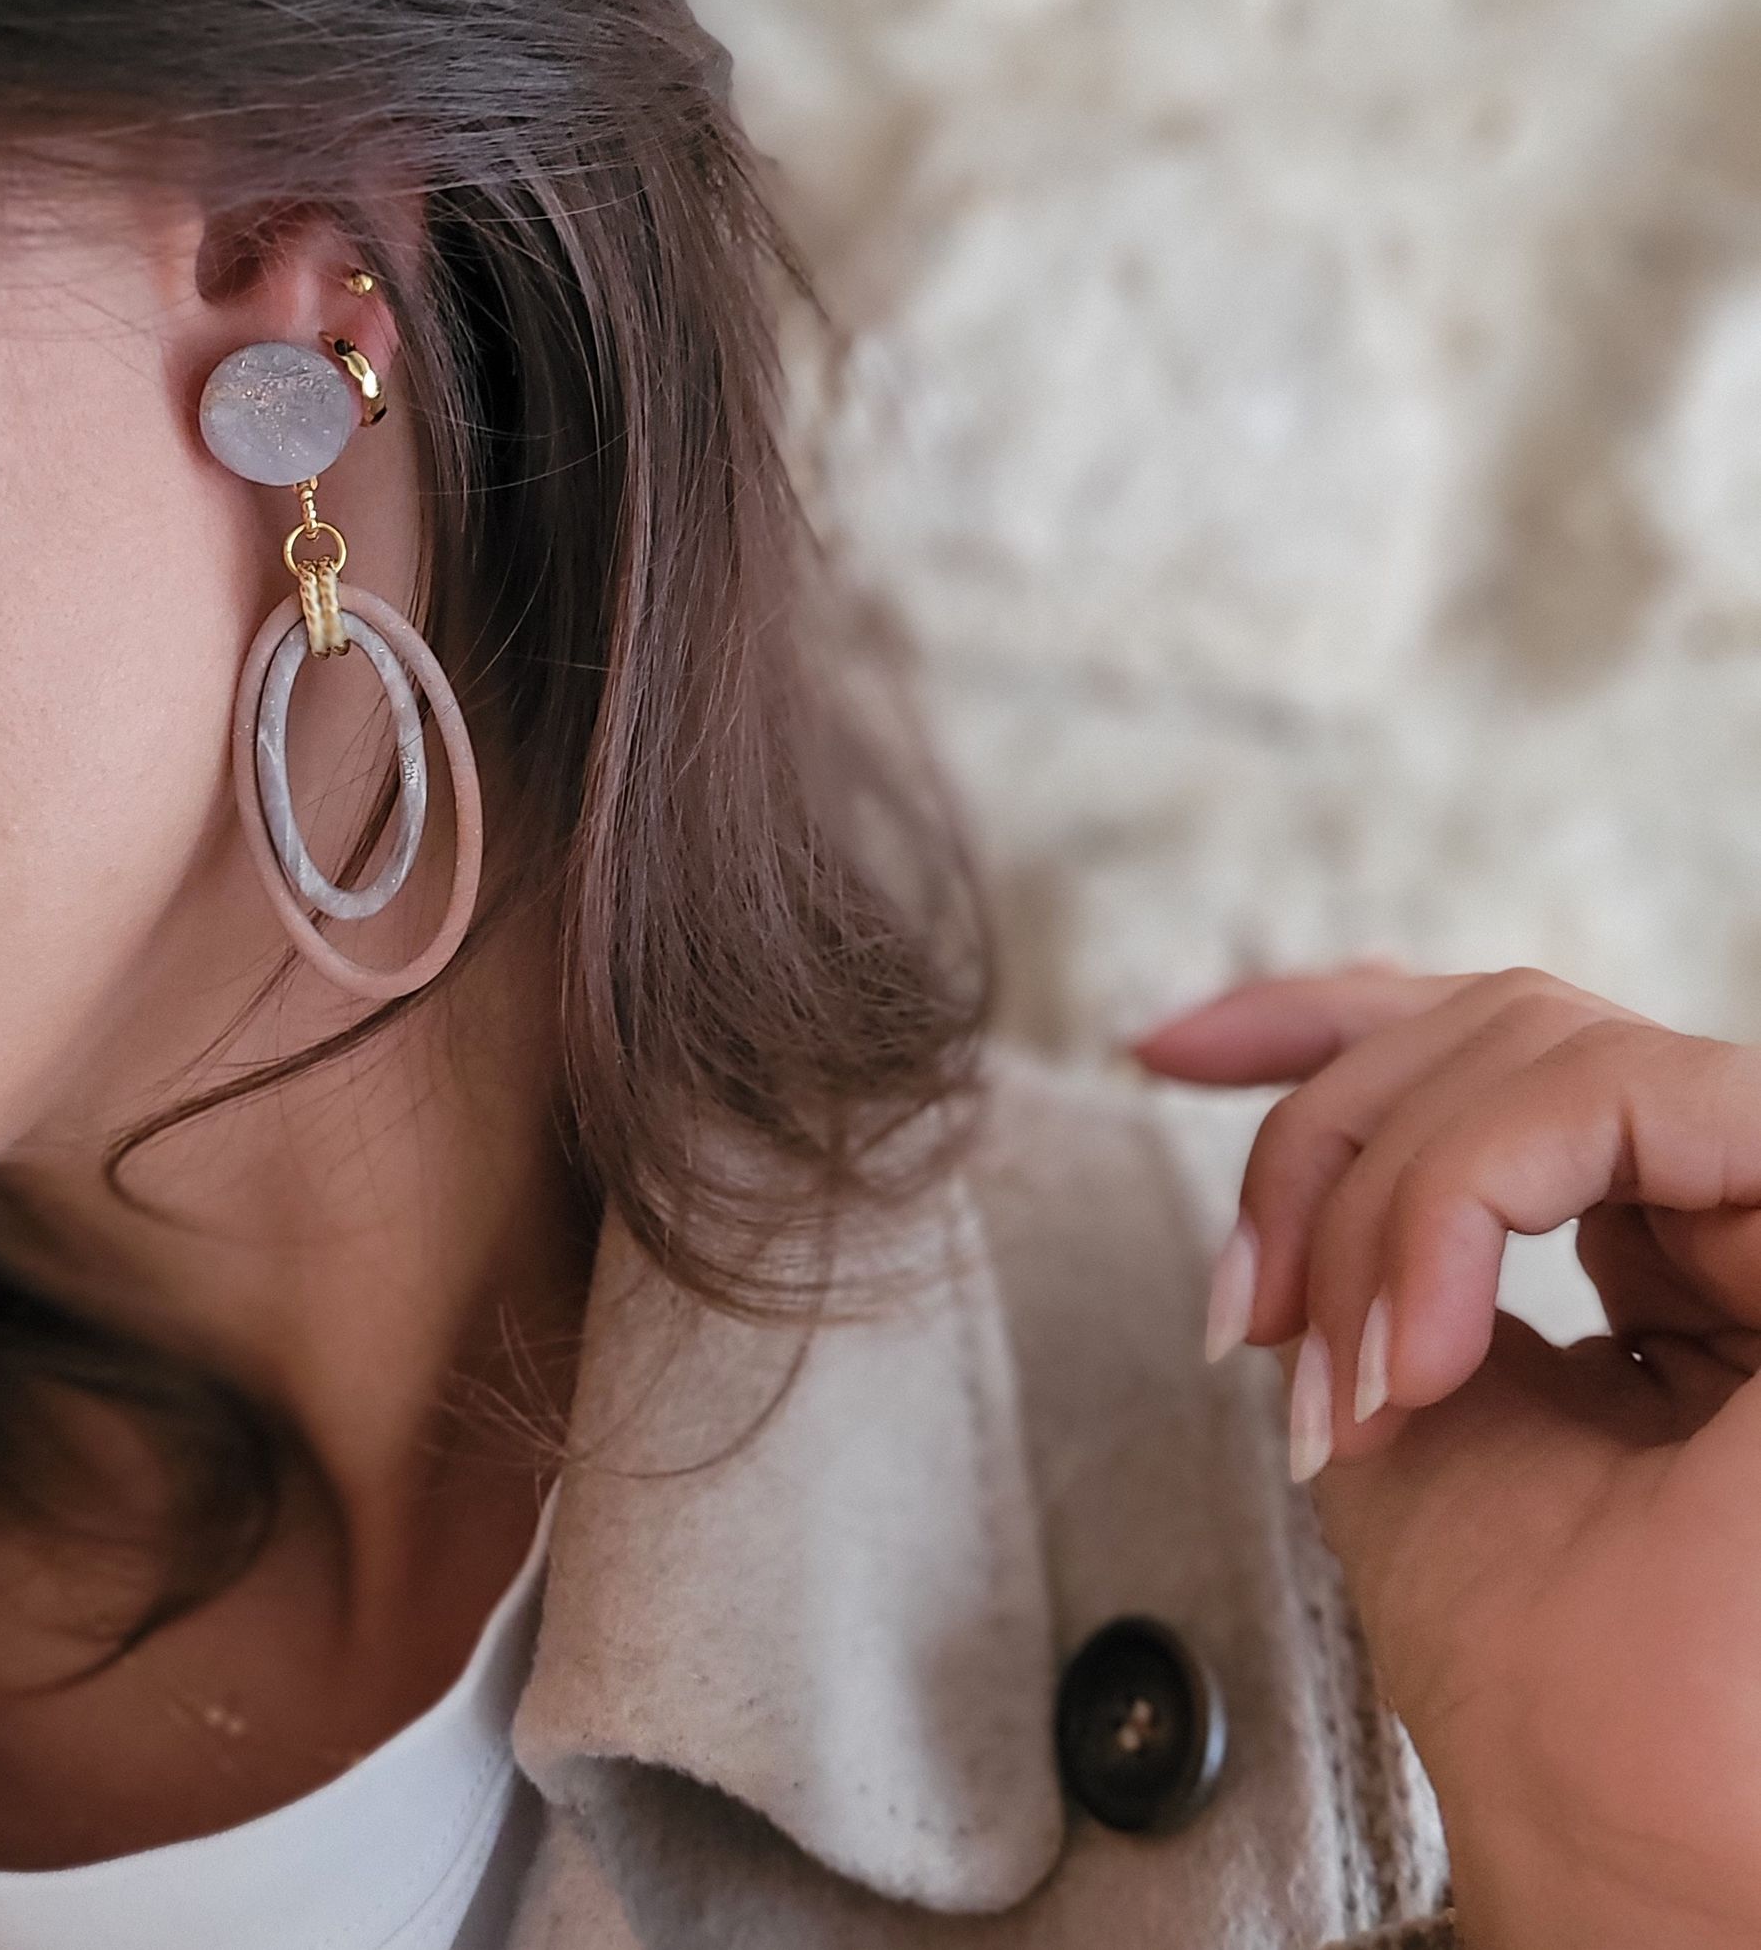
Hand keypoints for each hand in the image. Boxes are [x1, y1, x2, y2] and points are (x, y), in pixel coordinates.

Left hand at [1139, 966, 1760, 1949]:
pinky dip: (1460, 1193)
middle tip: (1248, 1314)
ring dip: (1375, 1189)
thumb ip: (1383, 1251)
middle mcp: (1733, 1210)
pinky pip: (1616, 1093)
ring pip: (1542, 1040)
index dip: (1325, 1012)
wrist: (1642, 1853)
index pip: (1497, 1049)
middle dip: (1322, 1139)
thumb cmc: (1540, 1683)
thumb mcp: (1409, 1405)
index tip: (1161, 1050)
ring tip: (1339, 1375)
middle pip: (1497, 1023)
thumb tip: (1296, 1129)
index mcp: (1661, 1248)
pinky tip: (1409, 1354)